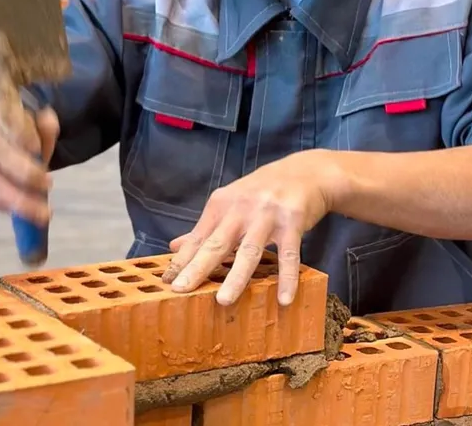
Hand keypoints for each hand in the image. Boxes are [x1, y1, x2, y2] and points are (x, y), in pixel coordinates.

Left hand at [162, 151, 332, 306]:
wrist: (306, 171)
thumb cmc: (263, 192)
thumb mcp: (231, 202)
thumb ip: (206, 227)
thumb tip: (175, 246)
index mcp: (222, 203)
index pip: (198, 236)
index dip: (182, 260)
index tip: (166, 283)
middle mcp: (242, 207)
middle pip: (217, 243)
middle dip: (198, 267)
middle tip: (181, 290)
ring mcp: (268, 214)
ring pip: (249, 250)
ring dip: (236, 277)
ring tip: (224, 300)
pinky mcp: (293, 221)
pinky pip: (289, 254)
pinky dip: (287, 278)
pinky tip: (284, 299)